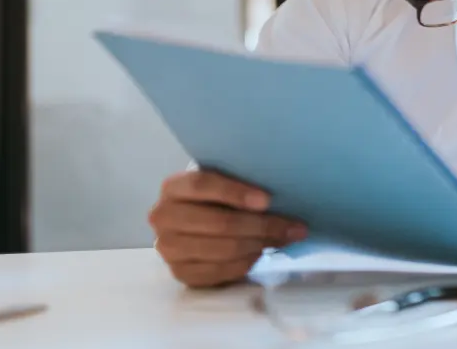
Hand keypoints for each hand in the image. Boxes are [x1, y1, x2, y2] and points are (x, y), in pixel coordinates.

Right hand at [148, 170, 307, 287]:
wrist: (190, 225)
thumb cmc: (214, 199)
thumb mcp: (222, 184)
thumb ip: (241, 186)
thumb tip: (283, 199)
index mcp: (173, 187)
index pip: (203, 185)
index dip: (236, 192)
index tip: (268, 200)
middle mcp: (163, 216)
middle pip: (219, 222)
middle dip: (261, 226)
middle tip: (293, 228)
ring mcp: (168, 248)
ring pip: (222, 249)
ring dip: (258, 245)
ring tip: (281, 240)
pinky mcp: (179, 272)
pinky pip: (219, 271)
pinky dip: (245, 263)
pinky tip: (260, 254)